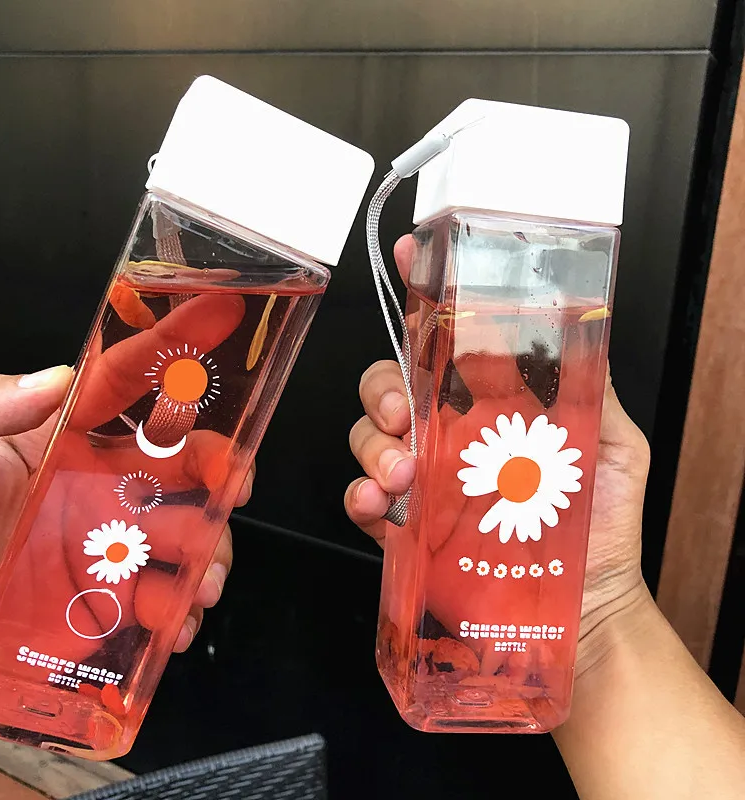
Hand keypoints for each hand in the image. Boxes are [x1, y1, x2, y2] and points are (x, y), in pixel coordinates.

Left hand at [0, 367, 251, 689]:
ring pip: (187, 536)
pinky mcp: (112, 604)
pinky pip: (166, 603)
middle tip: (233, 486)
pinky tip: (176, 622)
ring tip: (201, 580)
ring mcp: (112, 548)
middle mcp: (100, 490)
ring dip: (211, 553)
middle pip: (181, 467)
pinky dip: (184, 613)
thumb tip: (54, 379)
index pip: (130, 394)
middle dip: (219, 472)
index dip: (175, 369)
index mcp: (66, 444)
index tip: (218, 340)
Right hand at [344, 235, 650, 674]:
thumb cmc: (600, 527)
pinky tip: (378, 504)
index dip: (426, 294)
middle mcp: (450, 433)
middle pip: (392, 381)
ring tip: (404, 473)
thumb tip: (581, 332)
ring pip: (369, 434)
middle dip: (384, 386)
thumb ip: (590, 392)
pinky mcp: (405, 527)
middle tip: (405, 412)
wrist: (584, 606)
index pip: (450, 340)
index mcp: (493, 405)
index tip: (414, 255)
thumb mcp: (612, 446)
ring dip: (373, 443)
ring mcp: (423, 478)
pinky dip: (359, 495)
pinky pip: (363, 498)